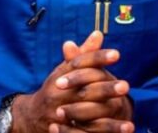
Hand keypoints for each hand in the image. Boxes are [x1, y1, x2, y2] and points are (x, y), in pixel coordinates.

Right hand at [11, 32, 129, 132]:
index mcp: (59, 76)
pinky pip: (86, 132)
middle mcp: (58, 95)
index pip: (79, 65)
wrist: (32, 116)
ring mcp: (59, 115)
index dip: (97, 59)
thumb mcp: (65, 71)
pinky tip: (125, 128)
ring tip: (125, 108)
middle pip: (83, 91)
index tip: (116, 54)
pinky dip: (107, 130)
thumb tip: (98, 34)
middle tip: (125, 86)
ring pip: (85, 113)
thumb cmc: (55, 88)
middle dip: (104, 89)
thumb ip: (84, 55)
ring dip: (108, 112)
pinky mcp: (64, 131)